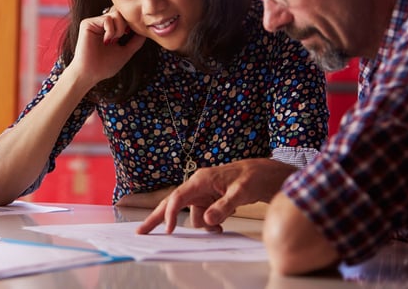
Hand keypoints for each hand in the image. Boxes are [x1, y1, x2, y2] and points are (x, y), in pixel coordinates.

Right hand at [68, 6, 144, 85]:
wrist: (91, 74)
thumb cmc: (105, 66)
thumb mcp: (126, 52)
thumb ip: (136, 42)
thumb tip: (145, 32)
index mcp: (109, 30)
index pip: (123, 17)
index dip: (130, 23)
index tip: (130, 34)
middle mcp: (101, 24)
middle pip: (121, 12)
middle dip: (126, 25)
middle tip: (121, 38)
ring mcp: (94, 23)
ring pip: (116, 14)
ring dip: (119, 29)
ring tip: (112, 41)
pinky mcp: (87, 23)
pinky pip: (107, 19)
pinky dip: (111, 31)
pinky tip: (106, 41)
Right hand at [136, 159, 297, 234]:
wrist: (265, 174)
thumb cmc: (253, 177)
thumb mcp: (241, 192)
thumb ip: (224, 206)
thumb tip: (208, 222)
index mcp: (201, 179)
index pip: (178, 197)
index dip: (171, 213)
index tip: (169, 230)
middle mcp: (198, 186)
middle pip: (172, 203)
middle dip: (158, 217)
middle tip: (142, 232)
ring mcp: (203, 194)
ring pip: (191, 215)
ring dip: (201, 226)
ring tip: (218, 230)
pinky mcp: (210, 200)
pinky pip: (202, 217)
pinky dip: (209, 225)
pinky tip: (219, 228)